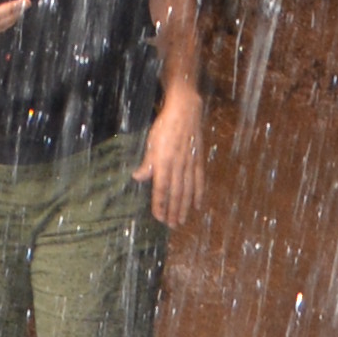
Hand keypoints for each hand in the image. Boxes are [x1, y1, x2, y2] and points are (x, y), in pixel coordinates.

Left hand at [139, 92, 203, 229]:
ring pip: (188, 190)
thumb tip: (138, 177)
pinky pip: (199, 180)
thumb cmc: (164, 126)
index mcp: (163, 161)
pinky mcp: (198, 160)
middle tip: (172, 225)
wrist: (185, 111)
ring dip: (185, 207)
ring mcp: (190, 163)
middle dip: (173, 211)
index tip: (159, 217)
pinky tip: (198, 205)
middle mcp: (177, 165)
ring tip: (182, 220)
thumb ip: (147, 163)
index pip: (161, 188)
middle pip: (176, 193)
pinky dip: (199, 194)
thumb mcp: (151, 142)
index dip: (160, 204)